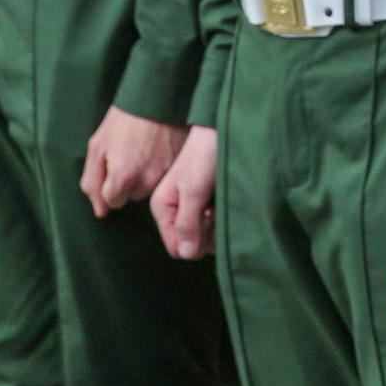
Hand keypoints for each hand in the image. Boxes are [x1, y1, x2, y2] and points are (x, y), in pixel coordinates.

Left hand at [81, 107, 185, 216]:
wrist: (158, 96)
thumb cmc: (124, 119)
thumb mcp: (97, 145)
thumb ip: (93, 182)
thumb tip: (100, 212)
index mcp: (123, 176)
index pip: (112, 201)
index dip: (110, 182)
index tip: (115, 161)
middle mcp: (146, 181)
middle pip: (132, 196)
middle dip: (127, 181)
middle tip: (130, 153)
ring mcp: (166, 174)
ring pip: (149, 189)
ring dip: (145, 176)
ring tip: (145, 150)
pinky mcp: (179, 166)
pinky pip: (165, 178)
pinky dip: (160, 168)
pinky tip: (157, 150)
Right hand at [150, 125, 217, 259]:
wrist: (224, 131)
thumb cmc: (205, 155)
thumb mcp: (194, 190)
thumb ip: (187, 223)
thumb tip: (186, 255)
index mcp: (162, 208)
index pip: (176, 248)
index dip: (194, 240)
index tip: (205, 216)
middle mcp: (174, 213)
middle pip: (192, 247)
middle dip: (207, 233)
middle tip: (213, 207)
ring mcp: (192, 211)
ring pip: (206, 241)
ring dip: (217, 226)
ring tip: (218, 201)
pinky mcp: (206, 207)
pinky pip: (215, 229)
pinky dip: (223, 219)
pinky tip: (222, 200)